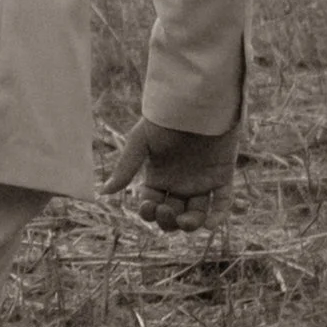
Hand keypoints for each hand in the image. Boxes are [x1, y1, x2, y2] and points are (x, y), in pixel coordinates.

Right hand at [105, 111, 240, 228]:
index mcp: (158, 176)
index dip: (149, 211)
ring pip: (196, 214)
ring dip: (190, 224)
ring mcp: (202, 181)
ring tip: (187, 221)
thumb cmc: (166, 119)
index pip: (151, 204)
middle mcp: (179, 182)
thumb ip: (125, 168)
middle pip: (172, 215)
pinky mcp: (223, 176)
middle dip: (167, 220)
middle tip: (168, 211)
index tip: (149, 205)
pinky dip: (218, 217)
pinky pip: (222, 202)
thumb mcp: (141, 142)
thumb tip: (104, 192)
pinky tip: (210, 224)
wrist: (196, 101)